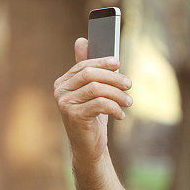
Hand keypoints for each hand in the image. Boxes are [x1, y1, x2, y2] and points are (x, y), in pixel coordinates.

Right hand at [53, 37, 132, 164]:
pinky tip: (121, 115)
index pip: (83, 65)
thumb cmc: (93, 118)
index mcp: (63, 83)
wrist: (89, 148)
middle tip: (129, 85)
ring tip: (128, 102)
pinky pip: (100, 104)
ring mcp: (65, 104)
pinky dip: (115, 108)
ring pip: (97, 89)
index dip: (102, 62)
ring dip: (118, 94)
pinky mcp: (74, 116)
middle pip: (90, 74)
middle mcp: (60, 92)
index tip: (118, 63)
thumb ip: (89, 70)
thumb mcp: (93, 93)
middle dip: (113, 77)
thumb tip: (81, 40)